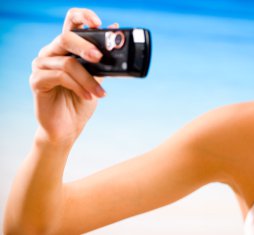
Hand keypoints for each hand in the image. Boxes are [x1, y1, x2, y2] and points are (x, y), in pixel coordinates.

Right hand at [30, 8, 106, 143]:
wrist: (69, 127)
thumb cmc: (82, 101)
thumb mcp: (97, 77)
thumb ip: (102, 59)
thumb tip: (116, 31)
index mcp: (66, 48)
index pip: (71, 22)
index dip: (83, 16)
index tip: (98, 22)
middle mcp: (51, 53)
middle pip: (65, 37)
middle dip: (85, 46)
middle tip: (100, 58)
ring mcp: (41, 65)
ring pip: (67, 63)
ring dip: (88, 80)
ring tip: (100, 93)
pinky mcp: (37, 81)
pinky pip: (60, 77)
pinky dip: (79, 87)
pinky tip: (88, 97)